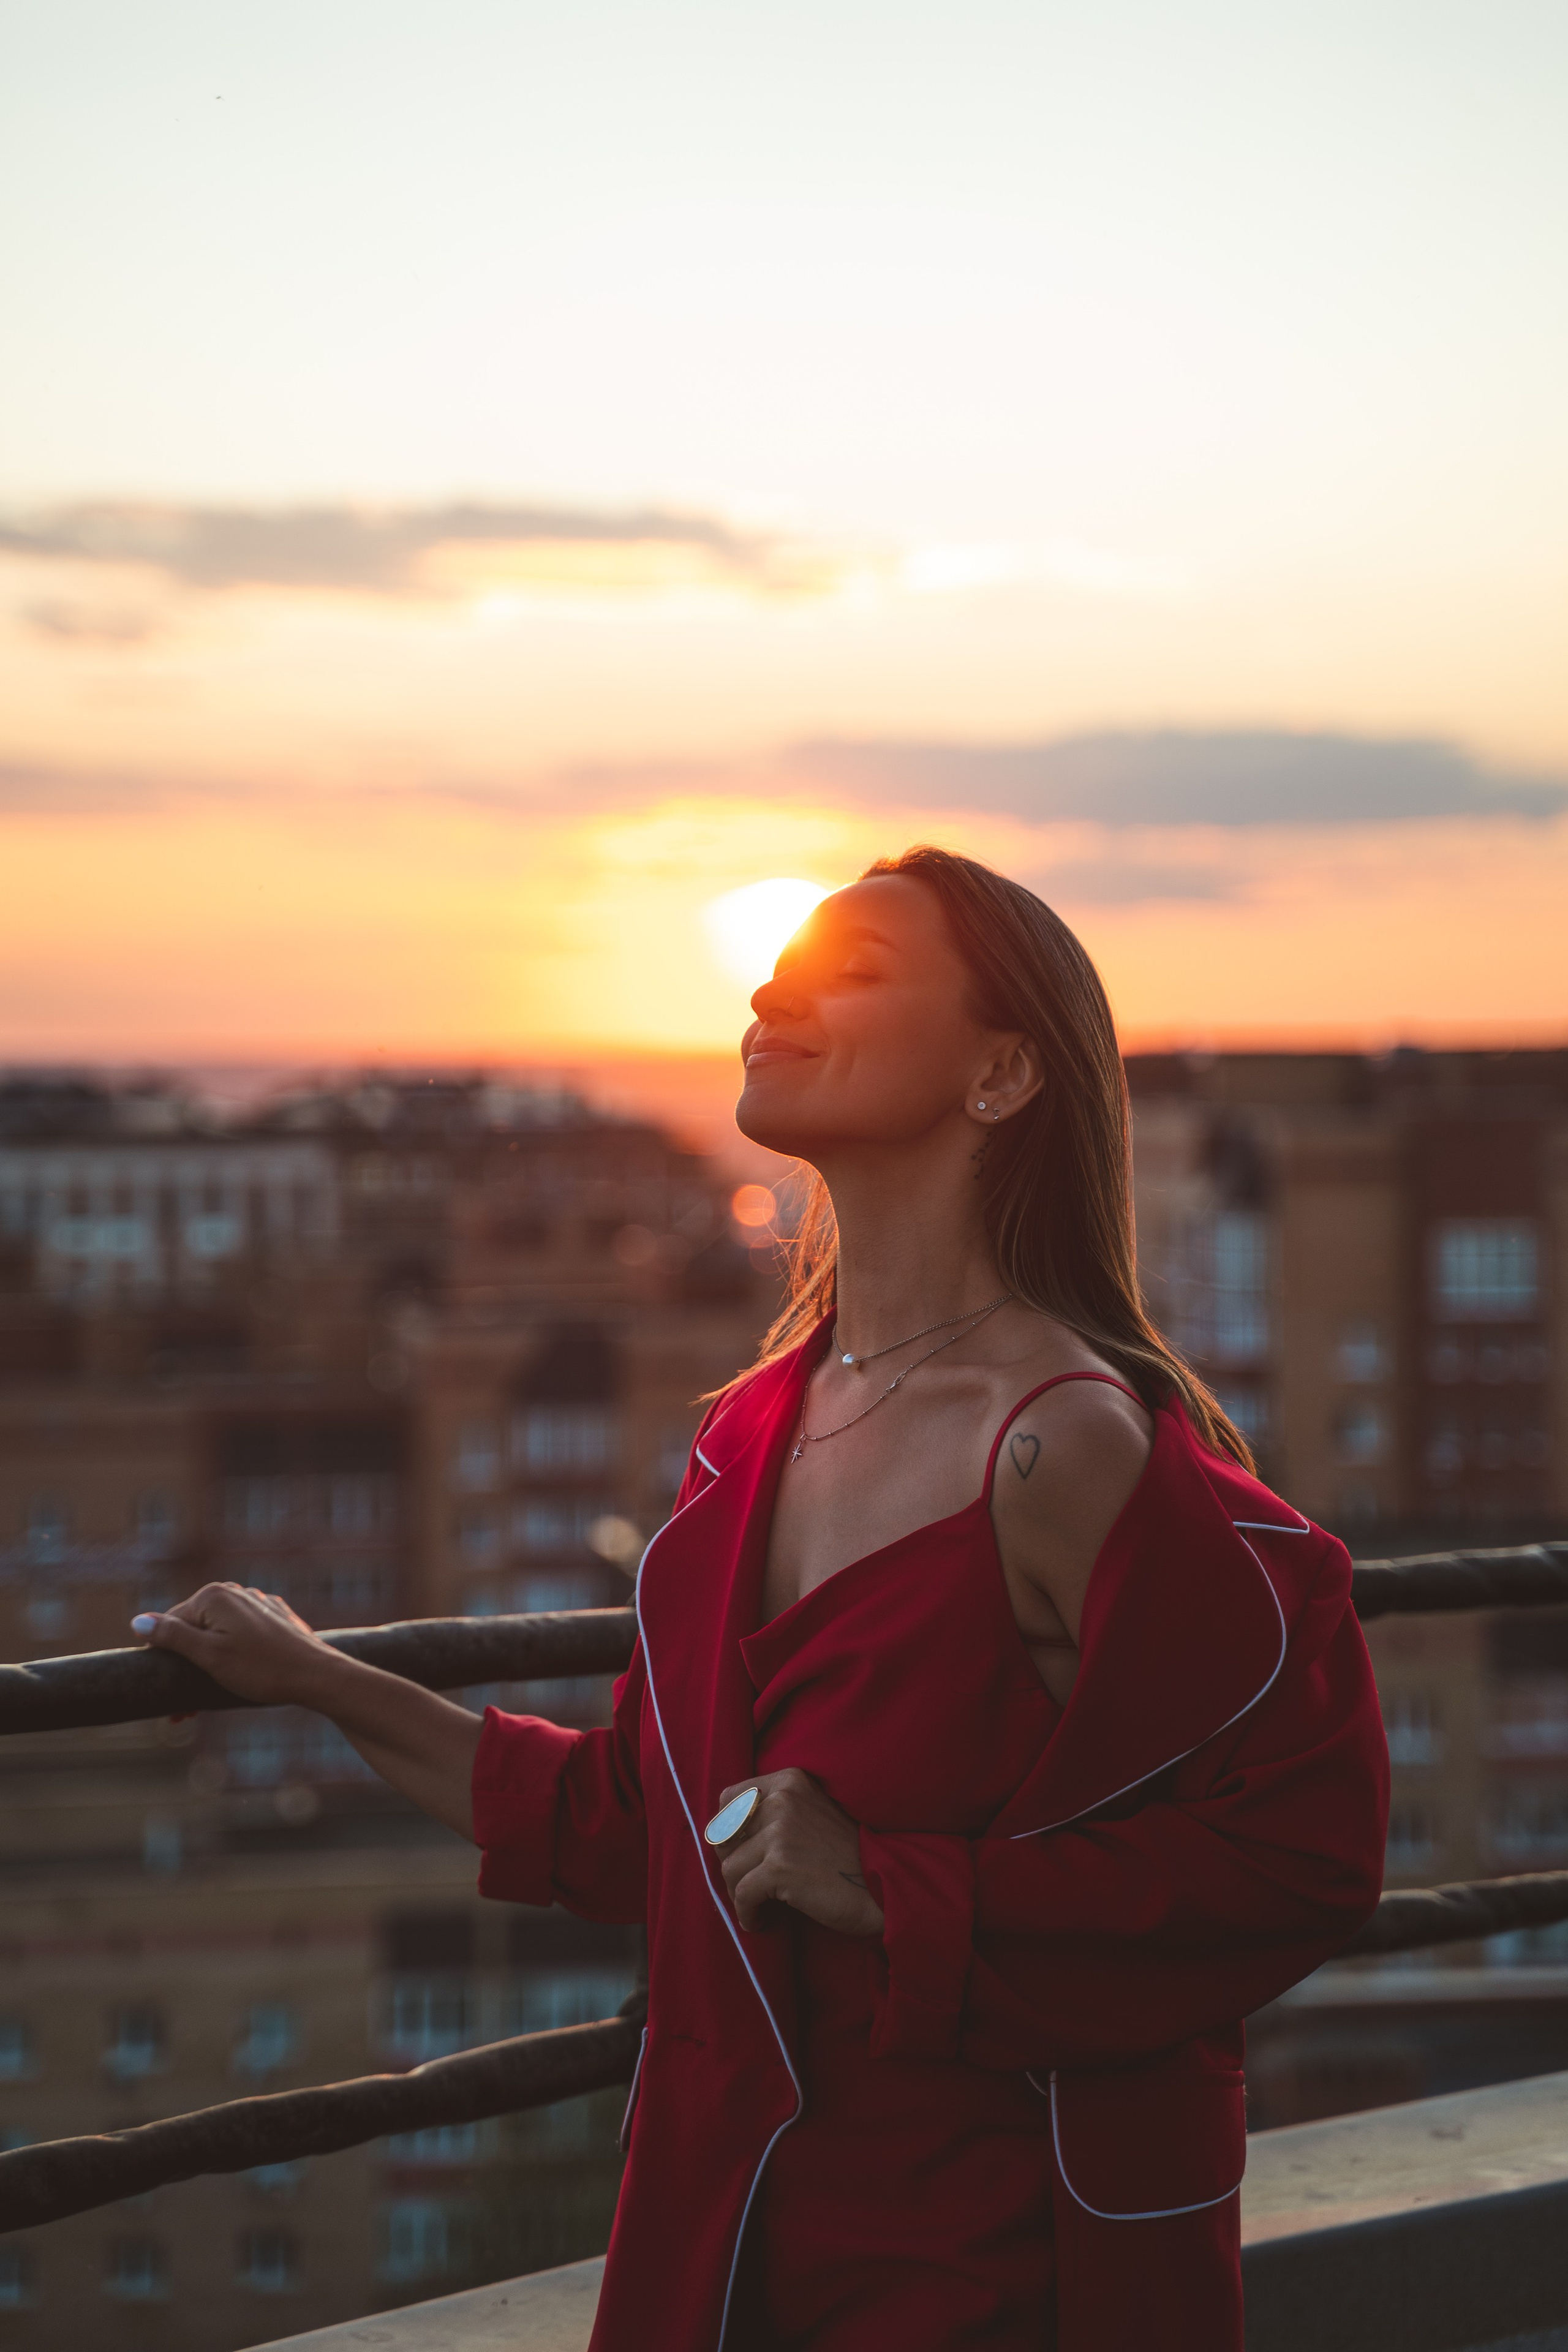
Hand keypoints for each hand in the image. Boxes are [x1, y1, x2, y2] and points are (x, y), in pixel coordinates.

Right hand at [131, 1583, 337, 1709]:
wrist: (315, 1675)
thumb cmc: (261, 1668)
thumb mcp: (209, 1656)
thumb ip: (173, 1637)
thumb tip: (138, 1621)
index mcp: (214, 1595)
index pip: (170, 1624)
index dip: (165, 1659)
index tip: (166, 1694)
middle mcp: (234, 1592)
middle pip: (194, 1631)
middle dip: (185, 1668)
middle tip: (183, 1712)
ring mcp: (256, 1604)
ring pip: (217, 1636)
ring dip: (205, 1668)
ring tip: (201, 1705)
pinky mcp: (272, 1619)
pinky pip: (240, 1637)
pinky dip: (230, 1659)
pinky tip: (232, 1682)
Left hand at [713, 1767, 883, 1938]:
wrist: (884, 1884)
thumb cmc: (847, 1855)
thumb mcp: (811, 1813)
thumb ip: (775, 1812)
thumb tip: (722, 1835)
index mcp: (789, 1781)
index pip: (729, 1798)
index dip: (727, 1831)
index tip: (741, 1854)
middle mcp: (782, 1799)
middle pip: (723, 1836)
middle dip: (732, 1865)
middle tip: (751, 1886)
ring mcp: (780, 1832)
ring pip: (729, 1869)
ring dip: (739, 1894)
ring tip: (759, 1907)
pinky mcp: (779, 1867)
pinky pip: (742, 1895)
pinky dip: (748, 1914)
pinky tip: (762, 1921)